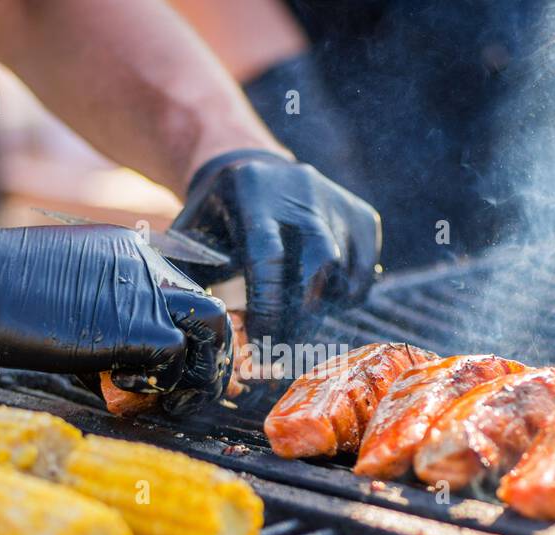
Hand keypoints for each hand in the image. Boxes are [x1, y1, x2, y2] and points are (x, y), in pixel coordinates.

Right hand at [0, 205, 231, 412]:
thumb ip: (103, 323)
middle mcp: (146, 264)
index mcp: (130, 254)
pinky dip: (157, 386)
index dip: (188, 343)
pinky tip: (118, 393)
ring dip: (192, 376)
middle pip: (210, 313)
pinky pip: (176, 359)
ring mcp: (143, 290)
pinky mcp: (134, 323)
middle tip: (177, 395)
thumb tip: (126, 372)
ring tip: (158, 400)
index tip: (175, 375)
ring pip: (211, 334)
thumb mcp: (62, 300)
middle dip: (203, 362)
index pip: (187, 298)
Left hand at [170, 149, 381, 340]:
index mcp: (253, 193)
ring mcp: (337, 202)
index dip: (268, 307)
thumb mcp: (194, 234)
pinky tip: (319, 298)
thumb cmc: (217, 217)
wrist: (255, 169)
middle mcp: (302, 191)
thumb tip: (193, 329)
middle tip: (283, 346)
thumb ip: (190, 274)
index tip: (261, 342)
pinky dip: (346, 296)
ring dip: (322, 308)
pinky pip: (364, 271)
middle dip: (301, 315)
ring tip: (297, 322)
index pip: (268, 257)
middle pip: (317, 264)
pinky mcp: (363, 215)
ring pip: (344, 272)